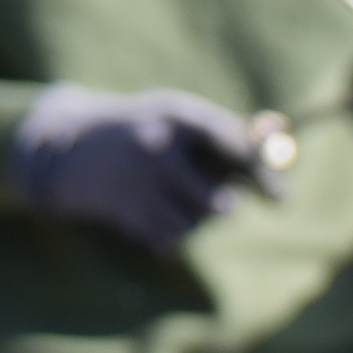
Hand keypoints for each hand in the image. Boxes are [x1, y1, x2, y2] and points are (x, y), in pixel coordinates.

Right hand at [13, 86, 293, 251]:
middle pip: (220, 203)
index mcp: (177, 113)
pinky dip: (171, 232)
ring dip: (195, 218)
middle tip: (223, 202)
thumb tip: (283, 136)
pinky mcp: (125, 210)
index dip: (263, 176)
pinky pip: (172, 239)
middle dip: (224, 206)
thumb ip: (229, 131)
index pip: (235, 147)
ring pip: (196, 224)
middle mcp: (158, 146)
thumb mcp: (180, 118)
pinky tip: (152, 210)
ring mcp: (138, 181)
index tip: (281, 200)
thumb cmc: (144, 130)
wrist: (68, 147)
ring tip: (173, 197)